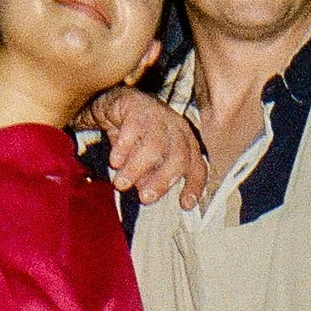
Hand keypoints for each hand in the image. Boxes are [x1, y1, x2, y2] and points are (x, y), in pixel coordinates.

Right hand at [80, 86, 207, 208]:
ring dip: (137, 167)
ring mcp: (158, 115)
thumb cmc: (136, 137)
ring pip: (154, 144)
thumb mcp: (146, 162)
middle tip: (144, 198)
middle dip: (162, 181)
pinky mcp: (137, 105)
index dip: (194, 186)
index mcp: (185, 143)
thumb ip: (150, 179)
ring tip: (121, 183)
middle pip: (178, 157)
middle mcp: (176, 128)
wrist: (114, 106)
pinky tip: (114, 162)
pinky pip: (133, 128)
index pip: (197, 166)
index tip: (185, 205)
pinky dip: (123, 147)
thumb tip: (147, 195)